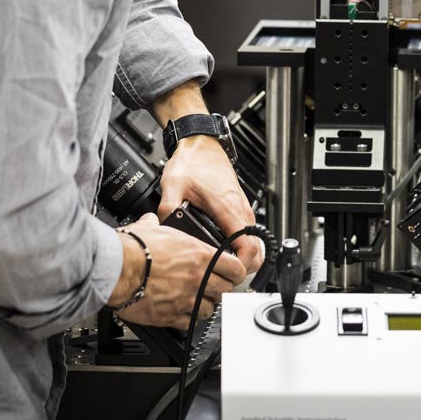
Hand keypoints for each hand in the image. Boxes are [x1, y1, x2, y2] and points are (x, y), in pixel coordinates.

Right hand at [109, 213, 246, 329]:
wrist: (117, 269)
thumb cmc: (132, 249)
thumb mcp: (150, 228)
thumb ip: (156, 224)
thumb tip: (151, 220)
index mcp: (199, 254)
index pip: (235, 268)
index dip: (236, 271)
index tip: (233, 272)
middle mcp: (197, 278)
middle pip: (226, 290)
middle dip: (222, 288)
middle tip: (215, 285)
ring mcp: (186, 299)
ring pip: (210, 309)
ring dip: (207, 304)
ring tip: (199, 299)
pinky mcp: (171, 316)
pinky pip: (190, 323)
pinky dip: (189, 319)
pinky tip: (184, 313)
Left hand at [157, 134, 260, 272]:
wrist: (203, 144)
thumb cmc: (193, 161)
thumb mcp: (173, 184)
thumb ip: (167, 209)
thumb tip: (164, 229)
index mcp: (227, 207)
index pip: (247, 246)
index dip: (240, 265)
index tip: (227, 273)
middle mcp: (239, 210)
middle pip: (256, 250)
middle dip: (243, 267)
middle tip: (221, 274)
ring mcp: (242, 209)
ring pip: (254, 243)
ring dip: (243, 258)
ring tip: (221, 265)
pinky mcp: (239, 208)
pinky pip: (248, 234)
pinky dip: (241, 247)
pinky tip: (223, 251)